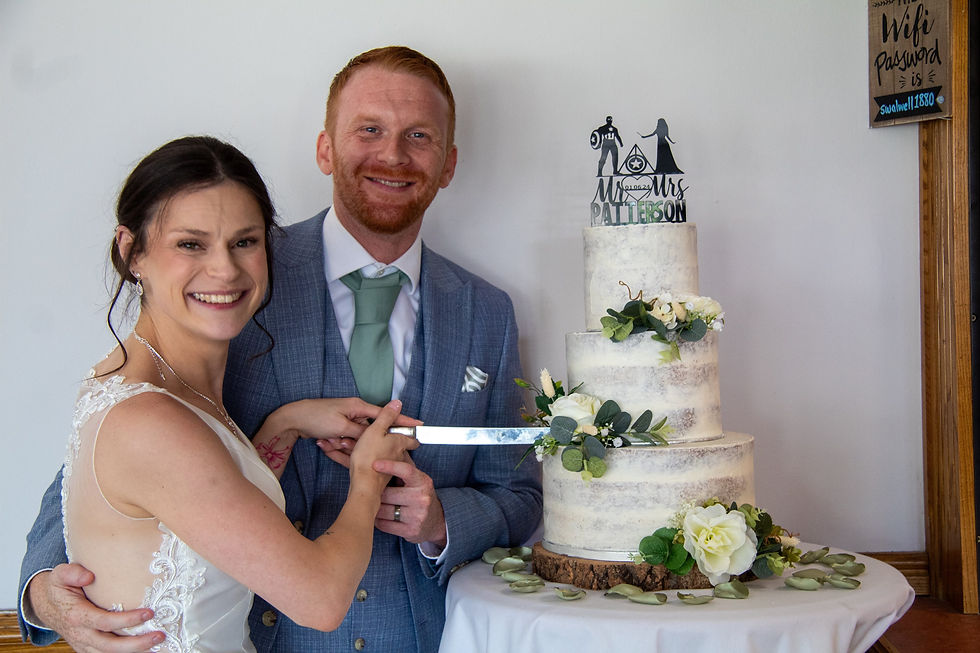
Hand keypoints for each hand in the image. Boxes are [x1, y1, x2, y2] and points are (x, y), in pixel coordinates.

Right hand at [28, 564, 163, 651]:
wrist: (46, 605)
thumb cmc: (59, 587)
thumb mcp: (60, 575)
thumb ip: (72, 573)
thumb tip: (89, 576)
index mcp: (76, 616)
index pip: (104, 622)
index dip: (126, 620)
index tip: (148, 613)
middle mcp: (80, 634)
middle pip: (110, 646)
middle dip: (136, 644)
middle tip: (159, 635)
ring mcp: (84, 644)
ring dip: (134, 651)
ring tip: (157, 643)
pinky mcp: (88, 648)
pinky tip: (144, 648)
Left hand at [311, 397, 420, 468]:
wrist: (293, 419)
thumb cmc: (316, 418)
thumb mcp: (341, 426)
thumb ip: (362, 431)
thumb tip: (377, 434)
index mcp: (358, 406)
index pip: (386, 414)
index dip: (403, 421)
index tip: (419, 425)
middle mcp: (355, 411)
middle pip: (372, 428)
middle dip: (362, 440)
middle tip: (349, 443)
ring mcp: (347, 418)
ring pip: (358, 436)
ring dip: (346, 443)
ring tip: (330, 441)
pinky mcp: (340, 426)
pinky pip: (347, 437)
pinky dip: (338, 443)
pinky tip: (326, 443)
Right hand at [347, 400, 420, 492]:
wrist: (364, 485)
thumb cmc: (368, 458)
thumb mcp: (375, 430)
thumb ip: (386, 416)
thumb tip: (396, 404)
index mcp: (399, 442)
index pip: (411, 437)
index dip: (410, 431)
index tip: (412, 428)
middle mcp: (399, 455)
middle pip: (399, 446)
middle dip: (391, 442)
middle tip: (381, 436)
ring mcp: (391, 467)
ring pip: (387, 456)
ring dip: (379, 451)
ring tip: (365, 448)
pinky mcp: (382, 477)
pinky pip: (378, 466)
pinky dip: (371, 461)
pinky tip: (361, 459)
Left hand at [373, 458, 447, 546]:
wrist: (436, 522)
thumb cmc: (421, 497)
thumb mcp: (418, 480)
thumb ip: (404, 467)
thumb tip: (387, 450)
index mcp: (423, 482)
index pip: (406, 470)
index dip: (390, 466)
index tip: (375, 464)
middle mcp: (422, 498)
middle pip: (388, 494)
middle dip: (378, 494)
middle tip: (371, 492)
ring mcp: (417, 516)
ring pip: (383, 510)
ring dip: (376, 508)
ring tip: (375, 504)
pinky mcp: (410, 531)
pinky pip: (384, 524)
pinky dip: (379, 520)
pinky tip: (381, 516)